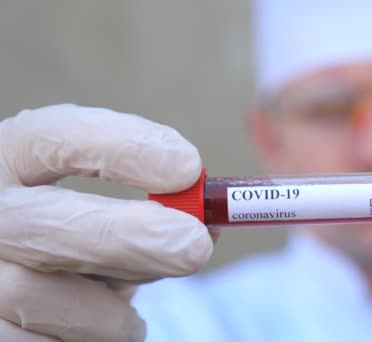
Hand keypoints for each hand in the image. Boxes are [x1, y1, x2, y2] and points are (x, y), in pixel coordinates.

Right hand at [0, 104, 212, 340]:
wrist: (18, 280)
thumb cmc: (75, 241)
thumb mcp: (104, 211)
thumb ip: (150, 210)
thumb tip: (208, 223)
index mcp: (10, 162)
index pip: (52, 137)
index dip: (122, 147)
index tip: (189, 166)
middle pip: (43, 224)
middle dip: (130, 238)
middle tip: (194, 247)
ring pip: (34, 296)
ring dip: (106, 313)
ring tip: (128, 319)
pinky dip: (83, 341)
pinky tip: (97, 334)